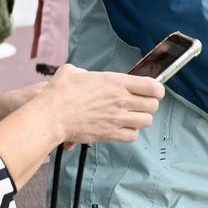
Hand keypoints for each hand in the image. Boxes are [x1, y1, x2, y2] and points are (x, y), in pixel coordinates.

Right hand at [45, 65, 161, 144]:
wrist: (50, 116)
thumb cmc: (58, 93)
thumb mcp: (71, 72)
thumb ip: (85, 72)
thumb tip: (86, 76)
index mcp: (115, 82)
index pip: (152, 86)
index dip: (156, 90)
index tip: (152, 92)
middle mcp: (121, 100)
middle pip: (153, 105)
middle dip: (149, 105)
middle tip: (139, 105)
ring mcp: (117, 118)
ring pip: (146, 121)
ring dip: (140, 119)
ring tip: (130, 118)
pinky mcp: (110, 133)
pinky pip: (133, 136)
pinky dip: (130, 133)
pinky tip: (121, 129)